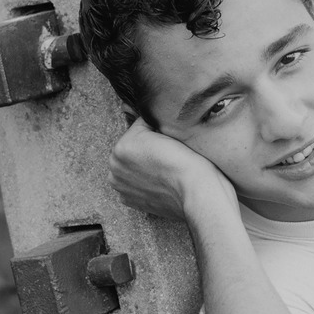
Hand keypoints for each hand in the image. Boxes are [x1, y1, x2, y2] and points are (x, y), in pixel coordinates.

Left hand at [108, 117, 237, 219]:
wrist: (199, 192)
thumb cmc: (190, 163)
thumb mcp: (169, 129)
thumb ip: (149, 120)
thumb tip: (135, 111)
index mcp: (121, 147)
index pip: (141, 128)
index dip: (160, 130)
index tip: (172, 139)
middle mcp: (115, 168)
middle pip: (135, 148)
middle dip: (150, 148)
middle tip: (171, 154)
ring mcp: (122, 187)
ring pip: (136, 165)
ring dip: (148, 165)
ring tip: (168, 168)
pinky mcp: (132, 201)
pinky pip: (139, 183)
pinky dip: (149, 182)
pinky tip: (164, 181)